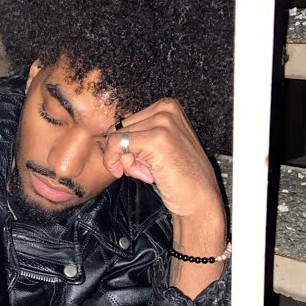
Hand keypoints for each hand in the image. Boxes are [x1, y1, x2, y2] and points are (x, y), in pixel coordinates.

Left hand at [102, 99, 227, 296]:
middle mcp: (166, 108)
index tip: (145, 163)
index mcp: (168, 105)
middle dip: (126, 154)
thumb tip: (105, 136)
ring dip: (127, 162)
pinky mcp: (156, 139)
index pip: (126, 122)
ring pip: (116, 137)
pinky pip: (116, 145)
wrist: (199, 199)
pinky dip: (124, 165)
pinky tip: (147, 175)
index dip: (128, 147)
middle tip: (148, 170)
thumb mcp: (159, 145)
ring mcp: (163, 122)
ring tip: (151, 172)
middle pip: (119, 128)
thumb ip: (138, 134)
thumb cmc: (179, 176)